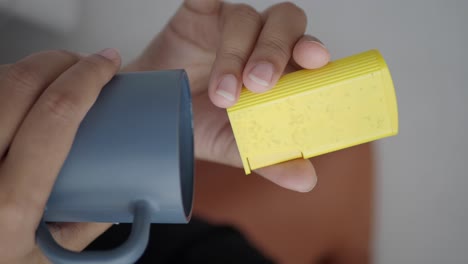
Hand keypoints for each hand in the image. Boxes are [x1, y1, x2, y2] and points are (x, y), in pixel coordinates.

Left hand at [0, 49, 120, 262]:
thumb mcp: (48, 259)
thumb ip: (88, 223)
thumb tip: (123, 191)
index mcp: (8, 204)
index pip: (55, 114)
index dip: (88, 77)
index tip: (108, 64)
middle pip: (20, 84)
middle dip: (61, 60)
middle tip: (86, 63)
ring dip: (31, 67)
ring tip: (57, 74)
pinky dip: (5, 83)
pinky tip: (21, 92)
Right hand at [126, 0, 329, 191]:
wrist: (156, 114)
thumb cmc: (201, 123)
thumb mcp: (236, 147)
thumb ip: (271, 158)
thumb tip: (307, 179)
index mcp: (281, 68)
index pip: (307, 51)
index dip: (314, 51)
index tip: (315, 62)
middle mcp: (261, 41)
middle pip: (284, 23)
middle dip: (274, 50)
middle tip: (258, 84)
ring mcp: (230, 25)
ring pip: (245, 18)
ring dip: (236, 52)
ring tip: (224, 93)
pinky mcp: (199, 13)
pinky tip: (204, 8)